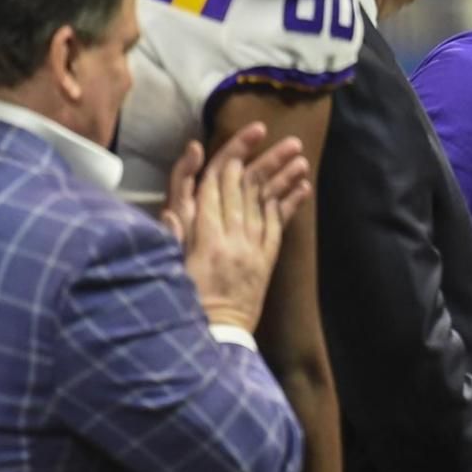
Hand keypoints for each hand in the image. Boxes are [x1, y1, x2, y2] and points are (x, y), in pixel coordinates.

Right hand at [171, 124, 311, 331]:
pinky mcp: (265, 260)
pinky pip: (279, 224)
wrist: (213, 338)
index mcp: (202, 235)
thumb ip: (172, 235)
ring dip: (284, 175)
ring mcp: (251, 248)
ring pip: (267, 201)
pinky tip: (303, 184)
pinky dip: (290, 202)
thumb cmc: (183, 302)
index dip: (233, 154)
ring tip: (300, 154)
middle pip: (246, 187)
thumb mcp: (169, 267)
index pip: (217, 183)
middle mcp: (230, 237)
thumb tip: (175, 205)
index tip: (248, 134)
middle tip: (282, 135)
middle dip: (264, 157)